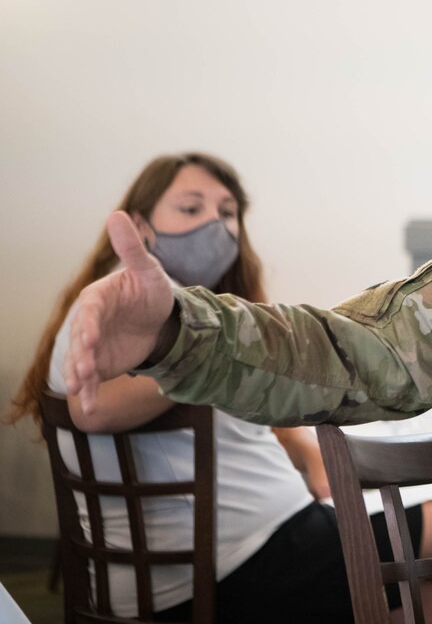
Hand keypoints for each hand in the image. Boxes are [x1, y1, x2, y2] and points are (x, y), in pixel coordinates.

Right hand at [64, 211, 174, 416]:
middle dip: (80, 355)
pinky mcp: (98, 364)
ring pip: (79, 362)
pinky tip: (89, 409)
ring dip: (79, 376)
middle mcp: (89, 323)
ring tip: (81, 391)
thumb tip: (118, 214)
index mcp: (97, 298)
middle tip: (83, 371)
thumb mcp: (148, 269)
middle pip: (79, 340)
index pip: (89, 311)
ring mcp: (91, 345)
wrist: (161, 318)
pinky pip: (91, 379)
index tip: (89, 337)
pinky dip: (89, 394)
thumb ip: (132, 247)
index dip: (87, 324)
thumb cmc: (151, 289)